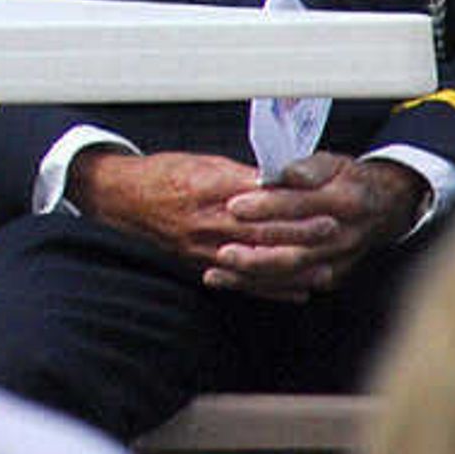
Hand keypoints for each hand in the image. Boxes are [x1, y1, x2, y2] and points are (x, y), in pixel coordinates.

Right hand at [72, 148, 422, 298]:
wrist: (122, 198)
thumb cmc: (164, 174)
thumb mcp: (202, 163)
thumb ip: (243, 175)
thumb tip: (283, 180)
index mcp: (207, 189)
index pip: (259, 200)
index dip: (294, 204)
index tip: (323, 203)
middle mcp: (205, 221)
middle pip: (262, 233)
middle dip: (301, 234)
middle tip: (333, 231)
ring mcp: (202, 247)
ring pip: (256, 263)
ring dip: (293, 268)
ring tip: (324, 269)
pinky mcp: (198, 264)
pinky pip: (240, 282)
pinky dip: (270, 289)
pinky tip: (297, 291)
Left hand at [206, 152, 426, 299]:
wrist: (384, 208)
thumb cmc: (346, 180)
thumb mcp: (332, 163)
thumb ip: (308, 167)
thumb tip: (286, 172)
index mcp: (346, 201)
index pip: (303, 205)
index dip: (267, 206)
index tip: (234, 206)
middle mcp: (345, 237)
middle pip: (298, 250)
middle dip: (257, 253)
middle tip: (222, 251)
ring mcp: (340, 260)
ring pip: (293, 273)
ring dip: (253, 275)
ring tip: (217, 271)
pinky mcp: (332, 276)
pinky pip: (293, 284)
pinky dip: (260, 285)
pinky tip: (229, 280)